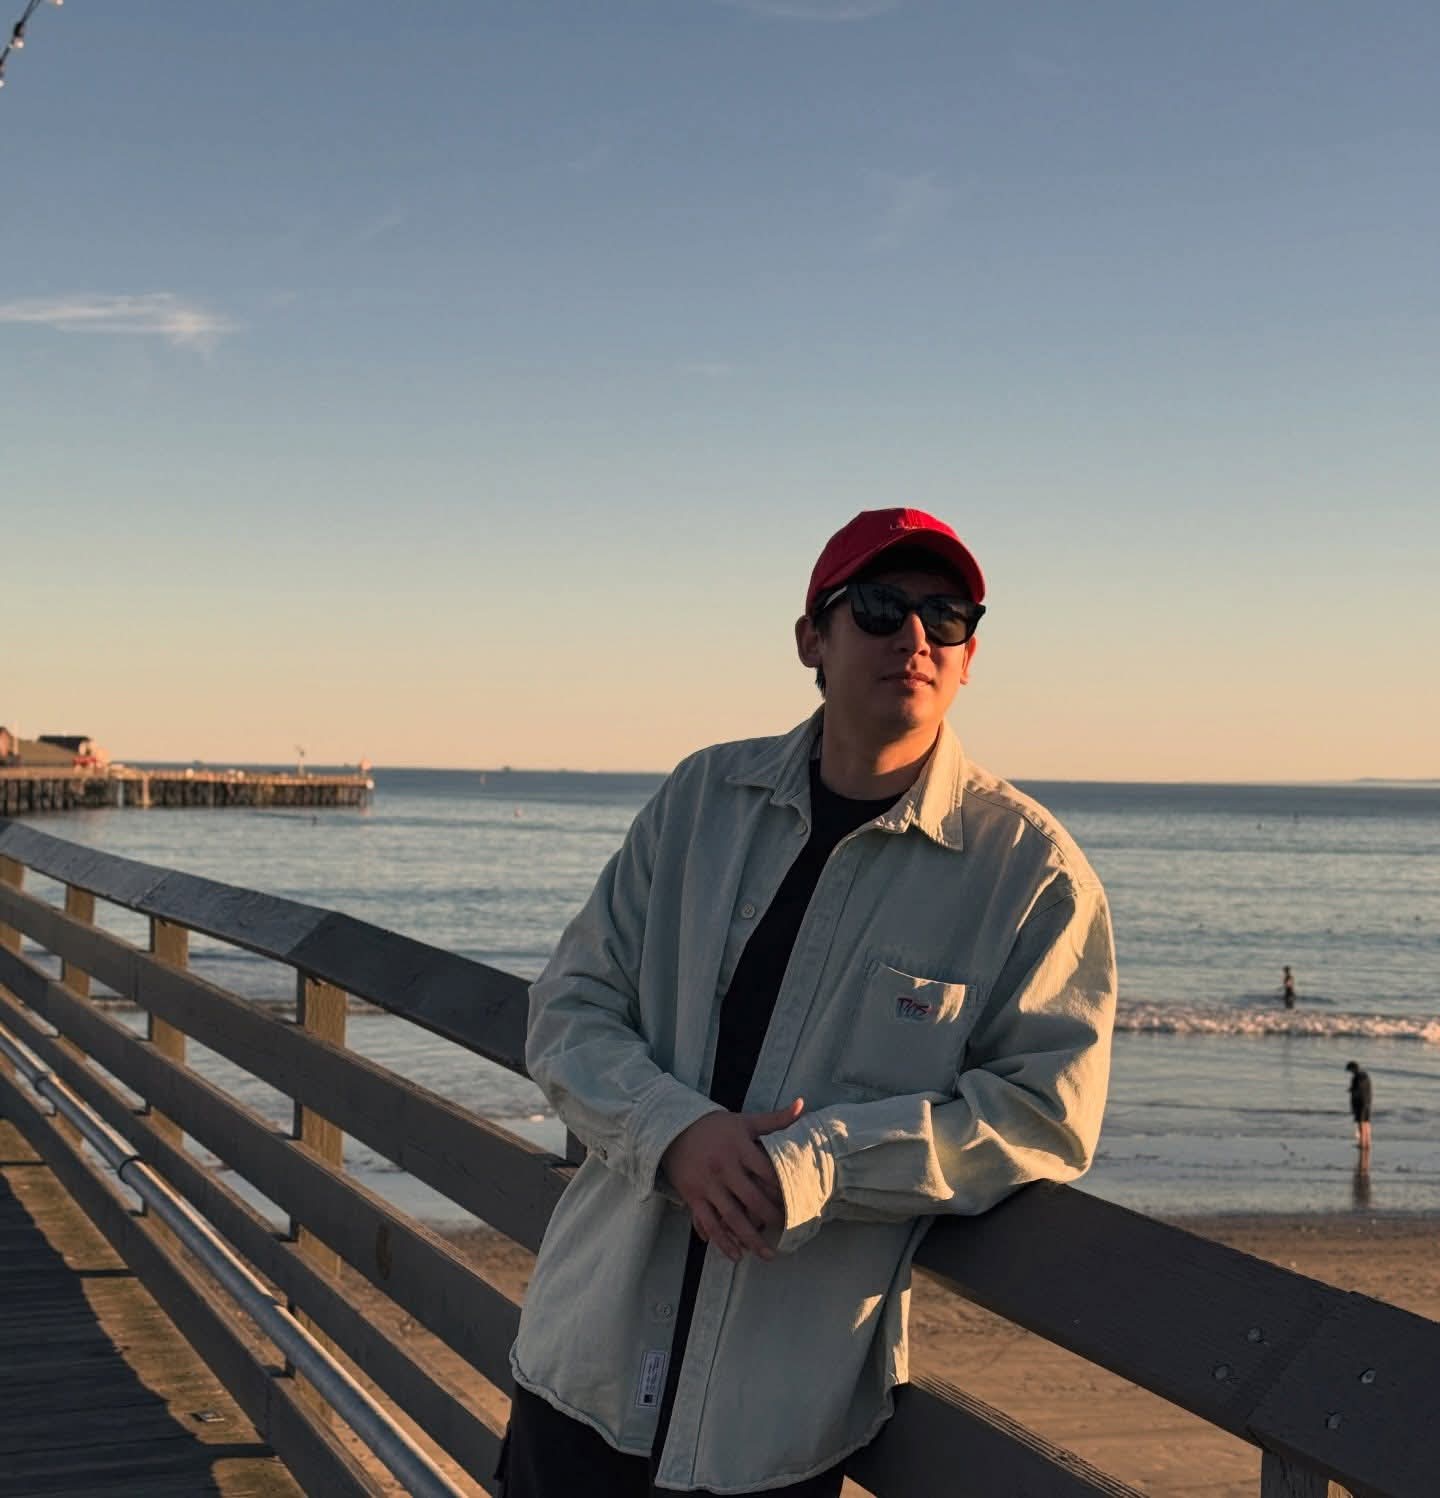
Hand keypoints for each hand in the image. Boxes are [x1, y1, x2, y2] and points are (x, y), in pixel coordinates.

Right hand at [661, 1098, 804, 1262]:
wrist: (672, 1128)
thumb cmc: (715, 1127)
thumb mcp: (744, 1120)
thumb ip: (775, 1119)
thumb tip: (802, 1104)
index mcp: (739, 1148)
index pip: (766, 1172)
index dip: (782, 1188)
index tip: (796, 1201)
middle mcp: (724, 1167)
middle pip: (752, 1199)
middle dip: (771, 1217)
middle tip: (786, 1230)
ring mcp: (707, 1184)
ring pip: (731, 1217)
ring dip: (750, 1238)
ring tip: (767, 1255)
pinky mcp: (693, 1196)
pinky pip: (709, 1223)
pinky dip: (722, 1241)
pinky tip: (736, 1254)